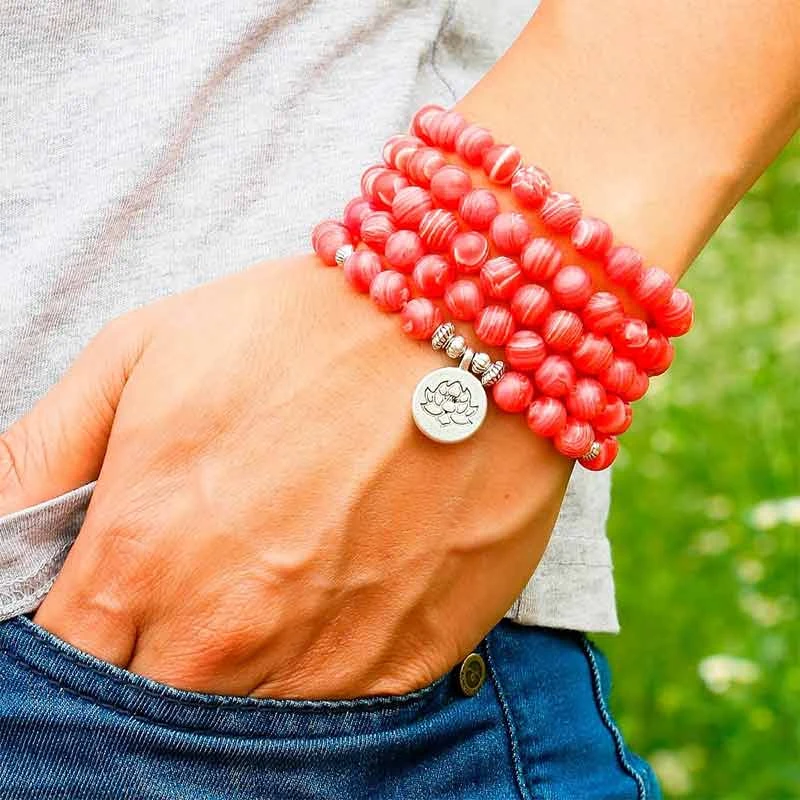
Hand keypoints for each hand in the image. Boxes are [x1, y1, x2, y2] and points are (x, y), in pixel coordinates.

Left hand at [0, 255, 571, 697]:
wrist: (463, 331)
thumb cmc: (304, 329)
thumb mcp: (146, 351)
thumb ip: (45, 454)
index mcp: (141, 554)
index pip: (63, 664)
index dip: (78, 645)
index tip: (106, 616)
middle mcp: (223, 629)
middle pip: (145, 711)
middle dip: (151, 667)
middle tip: (190, 603)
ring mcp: (319, 659)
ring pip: (235, 728)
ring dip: (235, 678)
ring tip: (264, 600)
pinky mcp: (402, 664)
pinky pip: (329, 719)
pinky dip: (313, 682)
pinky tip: (327, 613)